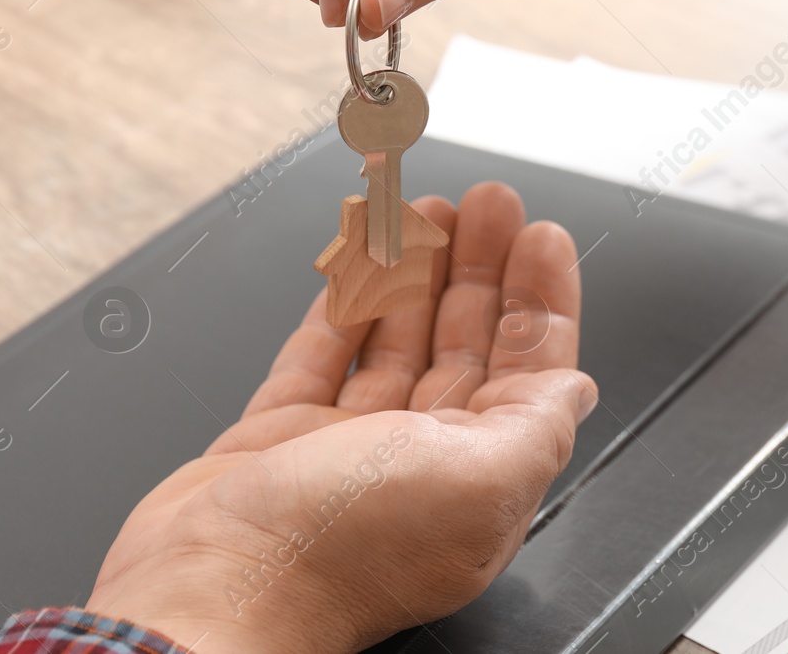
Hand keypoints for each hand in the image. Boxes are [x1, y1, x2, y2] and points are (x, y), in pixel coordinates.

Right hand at [83, 182, 595, 653]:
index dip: (540, 300)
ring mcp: (345, 448)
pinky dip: (344, 302)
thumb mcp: (478, 480)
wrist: (213, 584)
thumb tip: (574, 389)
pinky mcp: (280, 437)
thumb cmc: (341, 551)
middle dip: (481, 268)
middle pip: (463, 345)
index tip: (542, 238)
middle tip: (490, 203)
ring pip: (394, 340)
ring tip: (428, 211)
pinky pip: (321, 352)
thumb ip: (535, 427)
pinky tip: (360, 262)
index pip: (526, 372)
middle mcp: (416, 463)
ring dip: (416, 272)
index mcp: (478, 479)